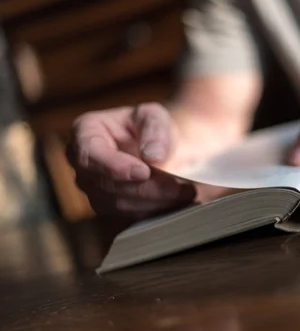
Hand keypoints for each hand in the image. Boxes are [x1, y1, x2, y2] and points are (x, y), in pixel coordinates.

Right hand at [66, 103, 195, 219]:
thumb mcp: (155, 116)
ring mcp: (92, 187)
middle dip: (146, 188)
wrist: (157, 145)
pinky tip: (178, 203)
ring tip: (186, 194)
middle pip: (107, 184)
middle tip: (180, 188)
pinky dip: (155, 210)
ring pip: (119, 203)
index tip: (143, 173)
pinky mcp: (107, 205)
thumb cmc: (151, 126)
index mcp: (85, 132)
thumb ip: (155, 130)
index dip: (115, 167)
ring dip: (155, 202)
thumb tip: (153, 157)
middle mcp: (82, 163)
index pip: (90, 154)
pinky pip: (129, 214)